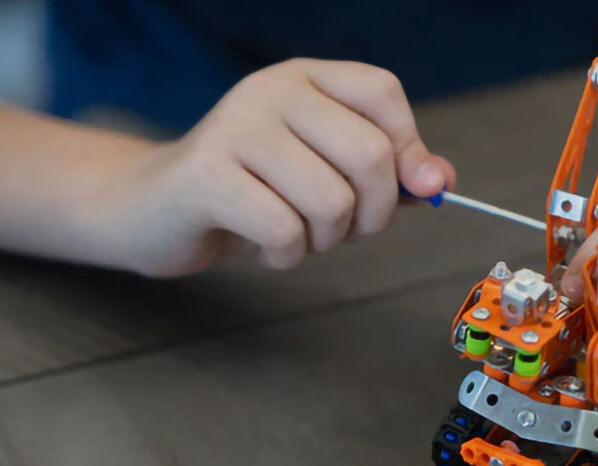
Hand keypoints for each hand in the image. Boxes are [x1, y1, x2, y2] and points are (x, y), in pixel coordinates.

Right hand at [90, 58, 454, 276]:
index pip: (383, 93)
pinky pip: (286, 231)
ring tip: (291, 232)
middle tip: (340, 227)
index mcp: (305, 78)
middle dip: (372, 214)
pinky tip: (259, 243)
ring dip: (324, 240)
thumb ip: (390, 174)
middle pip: (370, 155)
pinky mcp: (206, 176)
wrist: (155, 210)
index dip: (406, 149)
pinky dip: (285, 255)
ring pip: (331, 202)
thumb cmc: (257, 193)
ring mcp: (235, 127)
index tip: (400, 189)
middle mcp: (271, 89)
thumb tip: (442, 180)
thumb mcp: (329, 174)